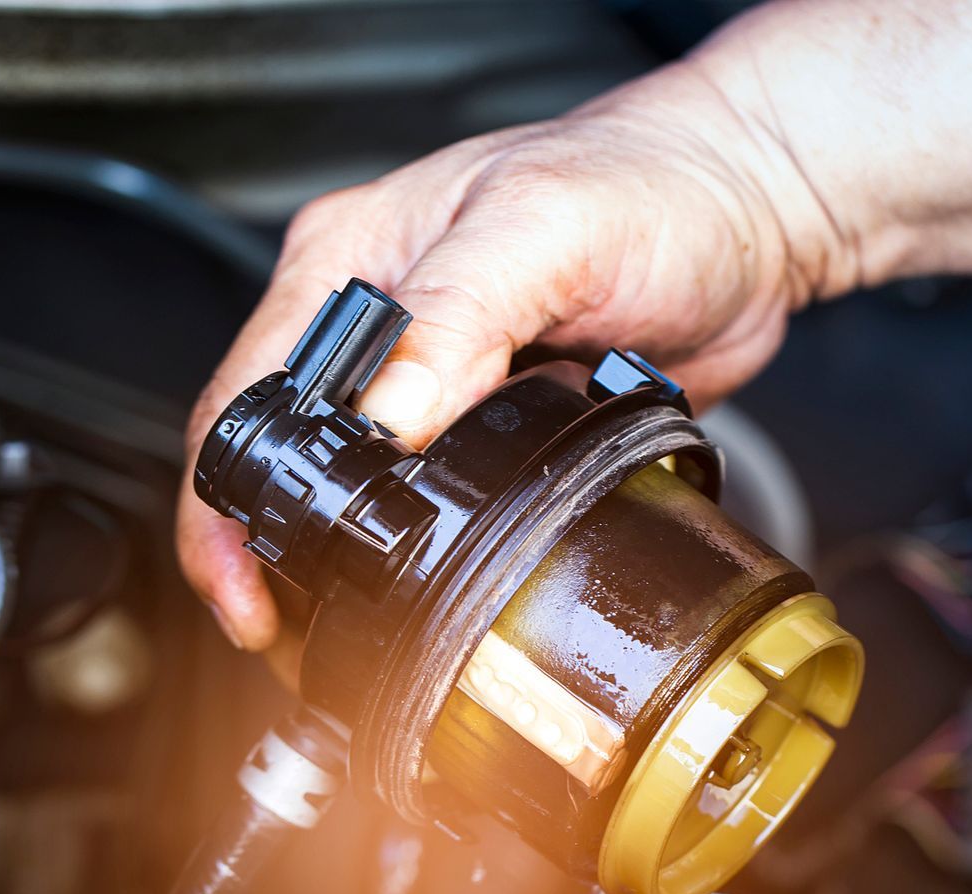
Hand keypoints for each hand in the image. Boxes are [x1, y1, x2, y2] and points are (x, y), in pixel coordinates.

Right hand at [177, 65, 846, 651]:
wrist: (744, 218)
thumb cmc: (649, 186)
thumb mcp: (543, 232)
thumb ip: (458, 315)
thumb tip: (390, 414)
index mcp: (353, 260)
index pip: (251, 391)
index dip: (227, 500)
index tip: (244, 584)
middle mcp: (383, 323)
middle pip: (289, 452)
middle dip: (270, 548)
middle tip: (282, 629)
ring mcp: (438, 376)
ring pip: (360, 486)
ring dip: (347, 556)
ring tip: (342, 626)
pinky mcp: (497, 418)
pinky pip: (444, 497)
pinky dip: (433, 542)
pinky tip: (437, 575)